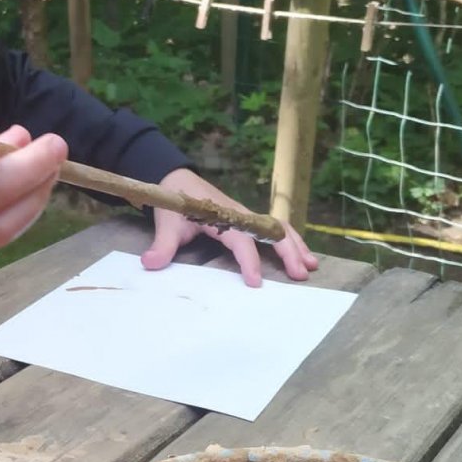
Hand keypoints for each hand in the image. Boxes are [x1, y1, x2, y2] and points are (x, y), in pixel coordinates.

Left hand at [140, 167, 318, 286]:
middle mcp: (240, 214)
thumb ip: (162, 244)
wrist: (177, 179)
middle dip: (288, 252)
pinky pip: (274, 228)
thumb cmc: (175, 202)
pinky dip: (290, 241)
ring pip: (278, 228)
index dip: (249, 261)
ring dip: (296, 246)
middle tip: (301, 275)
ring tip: (311, 267)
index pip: (241, 240)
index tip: (255, 282)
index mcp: (222, 216)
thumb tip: (151, 264)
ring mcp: (247, 216)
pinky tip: (301, 256)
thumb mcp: (166, 222)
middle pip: (271, 231)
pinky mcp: (248, 220)